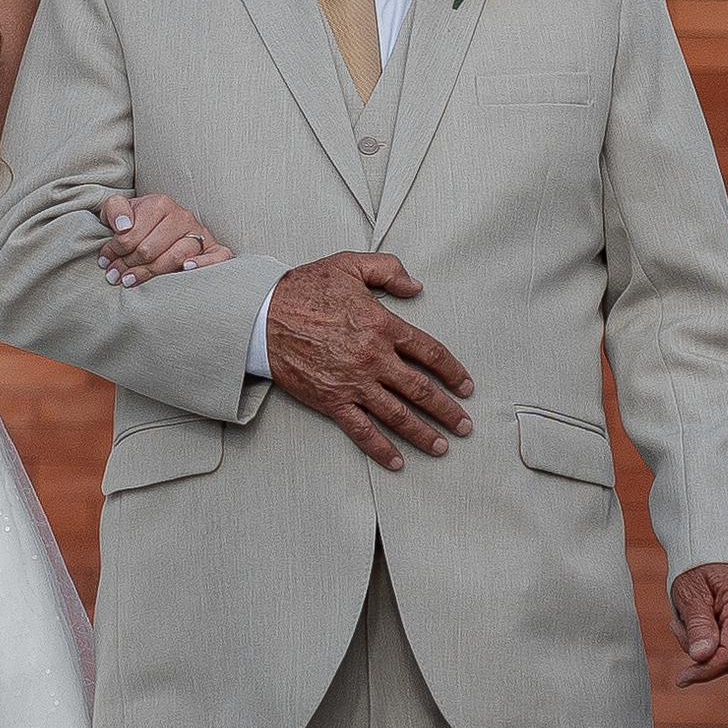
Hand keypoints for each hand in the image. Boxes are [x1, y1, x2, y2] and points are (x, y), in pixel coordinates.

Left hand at [98, 192, 234, 284]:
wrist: (159, 225)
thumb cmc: (136, 222)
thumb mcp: (118, 209)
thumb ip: (114, 210)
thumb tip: (124, 227)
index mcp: (160, 204)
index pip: (132, 236)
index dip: (114, 251)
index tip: (105, 261)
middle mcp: (182, 216)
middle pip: (150, 250)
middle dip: (128, 266)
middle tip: (115, 276)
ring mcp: (199, 233)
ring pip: (176, 257)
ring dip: (151, 273)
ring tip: (131, 281)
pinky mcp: (213, 248)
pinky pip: (218, 257)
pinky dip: (203, 264)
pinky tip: (186, 269)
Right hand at [264, 254, 474, 466]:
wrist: (262, 316)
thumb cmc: (304, 289)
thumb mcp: (349, 265)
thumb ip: (388, 270)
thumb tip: (416, 286)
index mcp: (383, 326)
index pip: (430, 353)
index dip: (453, 372)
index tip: (465, 386)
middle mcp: (374, 359)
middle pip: (422, 391)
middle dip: (448, 411)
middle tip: (464, 425)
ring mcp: (354, 384)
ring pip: (398, 415)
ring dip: (424, 434)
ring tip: (441, 447)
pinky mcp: (332, 401)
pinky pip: (362, 430)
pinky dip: (381, 449)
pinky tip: (397, 462)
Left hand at [672, 561, 727, 686]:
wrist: (721, 555)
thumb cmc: (702, 569)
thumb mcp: (691, 591)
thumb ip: (698, 625)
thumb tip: (701, 657)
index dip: (707, 670)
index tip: (682, 679)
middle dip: (699, 650)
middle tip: (677, 623)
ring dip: (704, 644)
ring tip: (691, 615)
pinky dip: (714, 641)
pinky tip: (705, 620)